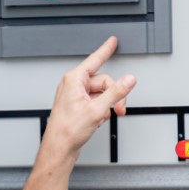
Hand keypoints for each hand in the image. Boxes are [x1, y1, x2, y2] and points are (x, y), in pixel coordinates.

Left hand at [40, 37, 135, 163]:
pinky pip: (97, 102)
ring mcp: (76, 96)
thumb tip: (128, 80)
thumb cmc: (67, 130)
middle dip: (114, 94)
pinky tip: (98, 120)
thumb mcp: (96, 109)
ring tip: (106, 116)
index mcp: (74, 80)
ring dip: (108, 105)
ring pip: (102, 93)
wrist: (59, 148)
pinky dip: (101, 111)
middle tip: (119, 107)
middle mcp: (74, 85)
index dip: (106, 49)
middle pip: (103, 81)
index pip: (94, 59)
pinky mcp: (79, 107)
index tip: (112, 41)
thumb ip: (115, 92)